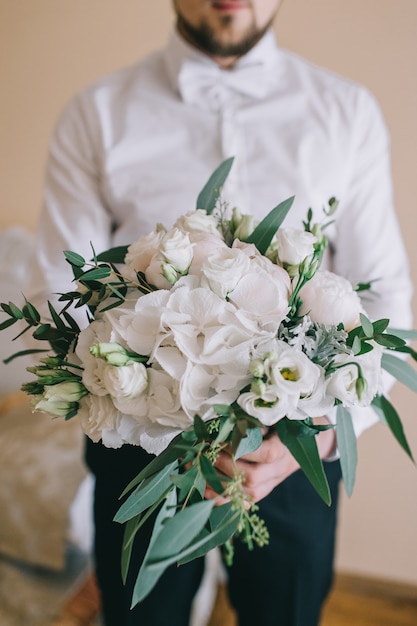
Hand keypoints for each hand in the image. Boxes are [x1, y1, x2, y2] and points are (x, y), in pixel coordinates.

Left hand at [206, 418, 335, 503]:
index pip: (266, 454)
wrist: (309, 444)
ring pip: (247, 493)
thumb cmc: (288, 422)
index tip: (220, 439)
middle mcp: (280, 469)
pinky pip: (244, 501)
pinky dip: (224, 498)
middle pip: (252, 477)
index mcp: (286, 447)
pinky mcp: (264, 490)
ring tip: (199, 469)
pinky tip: (206, 489)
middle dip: (224, 465)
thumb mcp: (277, 414)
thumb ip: (259, 417)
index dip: (241, 449)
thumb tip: (231, 416)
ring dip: (220, 483)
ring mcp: (272, 482)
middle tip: (205, 452)